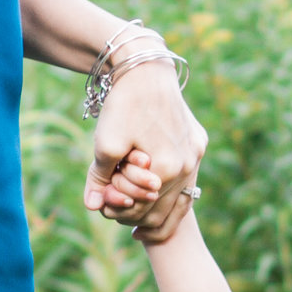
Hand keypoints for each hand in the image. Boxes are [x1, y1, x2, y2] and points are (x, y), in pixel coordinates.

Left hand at [87, 57, 207, 242]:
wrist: (145, 69)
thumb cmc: (124, 105)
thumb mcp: (105, 144)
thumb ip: (100, 179)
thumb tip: (92, 208)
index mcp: (167, 170)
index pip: (143, 209)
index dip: (120, 212)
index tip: (105, 210)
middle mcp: (188, 166)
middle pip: (163, 209)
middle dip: (139, 216)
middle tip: (120, 218)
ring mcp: (196, 155)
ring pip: (181, 199)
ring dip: (159, 211)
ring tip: (140, 222)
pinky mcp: (198, 143)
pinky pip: (188, 179)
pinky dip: (172, 191)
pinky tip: (158, 195)